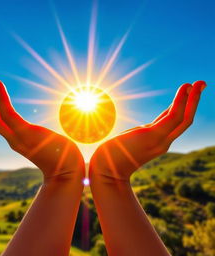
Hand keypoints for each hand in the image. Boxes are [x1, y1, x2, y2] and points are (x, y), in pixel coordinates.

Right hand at [0, 76, 84, 181]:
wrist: (68, 174)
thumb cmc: (62, 158)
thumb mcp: (48, 146)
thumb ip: (42, 141)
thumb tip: (47, 136)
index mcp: (17, 141)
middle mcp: (13, 140)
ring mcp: (18, 138)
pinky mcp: (26, 134)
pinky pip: (9, 113)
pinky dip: (1, 98)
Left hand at [90, 81, 205, 180]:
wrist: (106, 170)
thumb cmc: (114, 156)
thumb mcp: (132, 140)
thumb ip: (142, 132)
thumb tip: (146, 125)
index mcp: (157, 142)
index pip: (173, 122)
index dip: (181, 106)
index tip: (186, 92)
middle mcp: (163, 142)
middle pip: (184, 120)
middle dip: (194, 101)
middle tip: (201, 83)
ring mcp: (160, 141)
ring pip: (183, 117)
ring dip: (192, 99)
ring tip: (199, 83)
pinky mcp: (153, 136)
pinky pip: (172, 116)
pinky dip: (180, 102)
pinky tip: (184, 89)